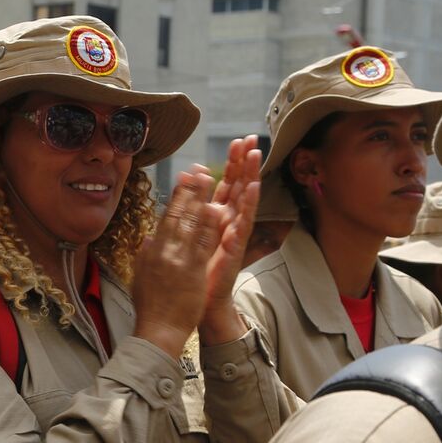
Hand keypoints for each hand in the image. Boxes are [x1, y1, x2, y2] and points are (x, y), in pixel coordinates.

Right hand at [131, 169, 225, 358]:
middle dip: (189, 190)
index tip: (183, 179)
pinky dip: (210, 223)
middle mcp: (164, 251)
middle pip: (179, 214)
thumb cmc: (150, 307)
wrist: (158, 329)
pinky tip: (217, 206)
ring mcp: (179, 259)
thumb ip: (146, 255)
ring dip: (201, 198)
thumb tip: (149, 239)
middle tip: (198, 169)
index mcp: (153, 251)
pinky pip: (203, 242)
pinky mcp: (193, 269)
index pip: (166, 218)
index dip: (176, 197)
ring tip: (209, 178)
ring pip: (191, 223)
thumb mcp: (142, 277)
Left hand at [199, 138, 262, 343]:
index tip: (236, 142)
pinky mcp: (235, 247)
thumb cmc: (196, 274)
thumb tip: (185, 202)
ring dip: (250, 176)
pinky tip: (252, 188)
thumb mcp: (191, 241)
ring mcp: (234, 234)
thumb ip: (191, 221)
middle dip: (244, 163)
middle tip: (250, 139)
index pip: (225, 185)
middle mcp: (228, 223)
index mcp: (216, 219)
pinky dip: (247, 204)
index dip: (231, 164)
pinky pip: (242, 222)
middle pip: (237, 187)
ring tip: (256, 154)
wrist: (200, 303)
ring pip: (244, 200)